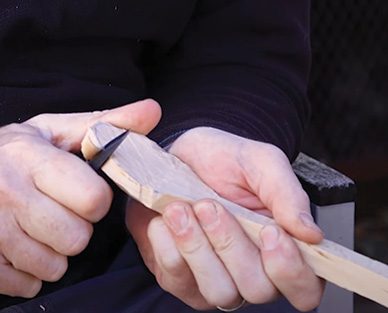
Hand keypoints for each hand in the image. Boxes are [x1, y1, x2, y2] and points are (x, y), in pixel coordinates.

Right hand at [0, 99, 160, 297]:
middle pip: (78, 238)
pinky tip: (10, 249)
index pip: (94, 199)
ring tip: (28, 231)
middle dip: (73, 231)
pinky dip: (27, 274)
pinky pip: (30, 286)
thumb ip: (101, 124)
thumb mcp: (44, 133)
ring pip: (56, 267)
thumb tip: (153, 111)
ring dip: (50, 254)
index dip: (93, 201)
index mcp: (27, 157)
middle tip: (51, 214)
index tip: (78, 195)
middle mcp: (4, 193)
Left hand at [126, 127, 324, 310]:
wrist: (179, 154)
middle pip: (257, 289)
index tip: (270, 232)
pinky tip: (167, 219)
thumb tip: (310, 234)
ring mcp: (216, 280)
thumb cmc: (224, 161)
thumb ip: (288, 195)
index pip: (305, 289)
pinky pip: (176, 278)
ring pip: (218, 291)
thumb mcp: (262, 162)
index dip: (290, 270)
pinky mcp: (181, 279)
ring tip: (182, 208)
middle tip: (210, 206)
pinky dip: (167, 244)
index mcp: (284, 249)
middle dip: (230, 244)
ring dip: (196, 245)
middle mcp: (254, 272)